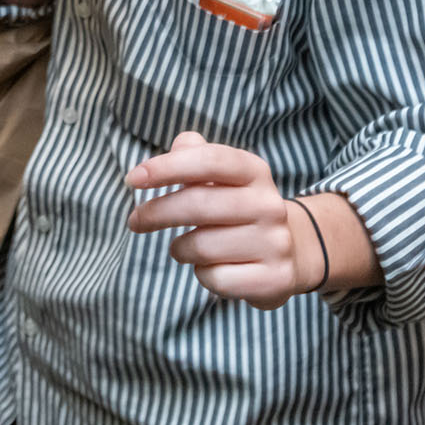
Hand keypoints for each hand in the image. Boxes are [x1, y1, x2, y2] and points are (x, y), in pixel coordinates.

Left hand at [124, 132, 312, 309]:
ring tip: (184, 247)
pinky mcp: (273, 279)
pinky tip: (212, 267)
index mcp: (255, 171)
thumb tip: (179, 146)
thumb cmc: (239, 209)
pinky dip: (202, 274)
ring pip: (200, 246)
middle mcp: (269, 204)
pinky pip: (214, 278)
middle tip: (135, 221)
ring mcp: (274, 243)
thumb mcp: (224, 177)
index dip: (167, 167)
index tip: (132, 179)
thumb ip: (196, 156)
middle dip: (155, 213)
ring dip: (179, 248)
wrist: (291, 253)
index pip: (209, 160)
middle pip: (197, 204)